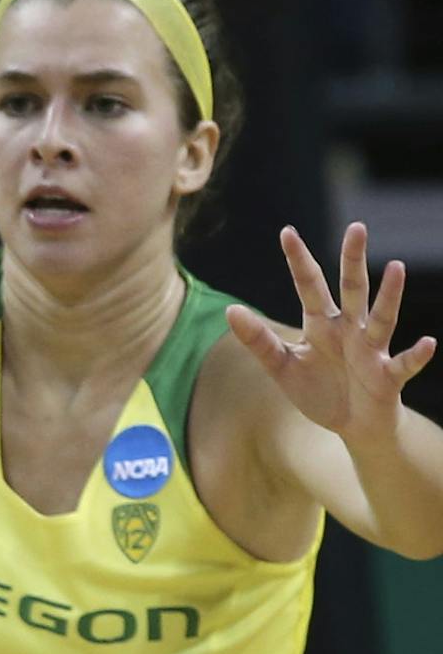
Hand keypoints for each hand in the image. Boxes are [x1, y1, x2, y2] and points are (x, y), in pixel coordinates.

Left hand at [227, 222, 436, 445]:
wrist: (350, 426)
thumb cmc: (318, 391)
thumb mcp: (281, 367)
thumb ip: (258, 340)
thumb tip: (230, 310)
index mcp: (321, 325)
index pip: (309, 285)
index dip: (298, 260)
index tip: (287, 231)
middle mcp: (349, 330)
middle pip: (352, 289)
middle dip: (353, 260)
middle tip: (356, 227)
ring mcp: (371, 351)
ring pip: (381, 317)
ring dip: (390, 294)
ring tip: (397, 267)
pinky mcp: (387, 376)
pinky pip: (404, 363)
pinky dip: (417, 354)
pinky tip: (429, 343)